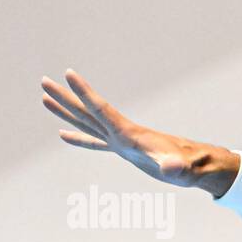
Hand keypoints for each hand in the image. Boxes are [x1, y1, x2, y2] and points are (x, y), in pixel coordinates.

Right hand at [41, 69, 238, 196]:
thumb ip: (175, 167)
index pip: (102, 109)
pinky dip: (79, 139)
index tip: (68, 72)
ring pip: (87, 123)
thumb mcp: (182, 168)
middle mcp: (122, 132)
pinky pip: (96, 142)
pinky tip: (63, 135)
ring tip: (44, 98)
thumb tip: (174, 169)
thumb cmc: (190, 167)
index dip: (85, 92)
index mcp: (130, 133)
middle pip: (88, 111)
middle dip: (66, 97)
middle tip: (43, 80)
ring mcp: (122, 141)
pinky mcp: (124, 150)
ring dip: (67, 111)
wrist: (197, 166)